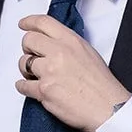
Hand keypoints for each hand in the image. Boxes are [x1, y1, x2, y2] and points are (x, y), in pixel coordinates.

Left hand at [16, 14, 130, 131]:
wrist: (108, 109)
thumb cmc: (102, 86)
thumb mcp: (88, 53)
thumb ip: (68, 45)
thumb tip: (52, 43)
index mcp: (71, 41)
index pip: (43, 22)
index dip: (29, 22)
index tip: (24, 24)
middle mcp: (59, 53)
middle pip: (28, 40)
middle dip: (27, 48)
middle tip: (32, 56)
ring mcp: (50, 71)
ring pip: (23, 63)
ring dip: (26, 70)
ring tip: (36, 76)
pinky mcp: (44, 90)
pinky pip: (23, 85)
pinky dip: (24, 87)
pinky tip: (31, 88)